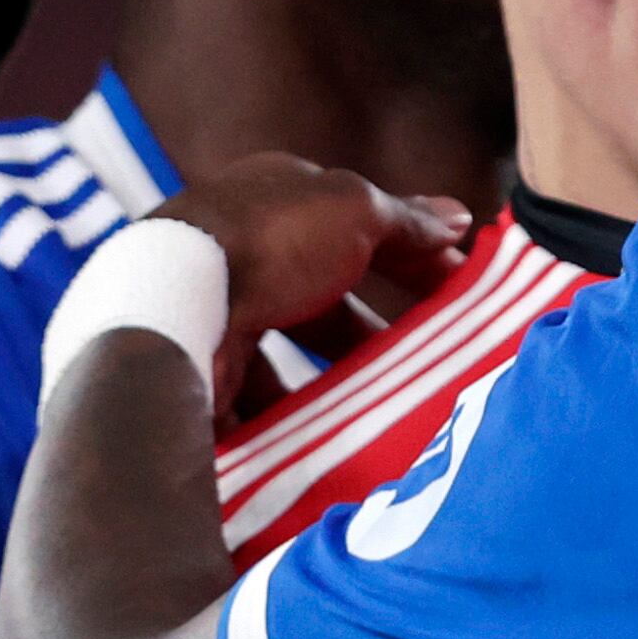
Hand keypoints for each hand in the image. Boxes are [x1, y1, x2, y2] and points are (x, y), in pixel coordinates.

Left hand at [154, 156, 471, 403]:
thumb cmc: (271, 240)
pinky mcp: (200, 371)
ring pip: (284, 356)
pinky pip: (254, 400)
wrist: (177, 303)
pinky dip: (289, 417)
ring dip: (328, 380)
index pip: (355, 228)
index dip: (411, 257)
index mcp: (272, 201)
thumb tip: (459, 218)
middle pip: (319, 298)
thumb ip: (405, 218)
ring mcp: (214, 313)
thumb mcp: (353, 210)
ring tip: (379, 409)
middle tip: (420, 361)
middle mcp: (237, 253)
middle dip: (368, 331)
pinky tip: (325, 437)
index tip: (458, 291)